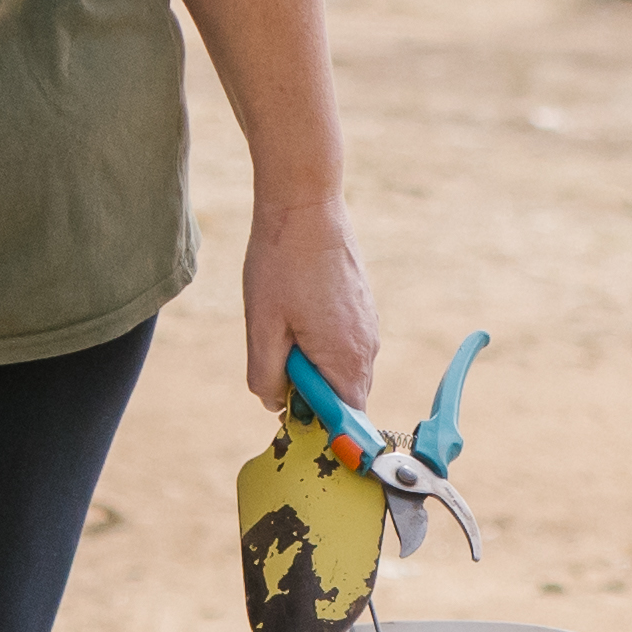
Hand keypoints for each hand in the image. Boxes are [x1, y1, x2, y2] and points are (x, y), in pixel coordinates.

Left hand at [238, 184, 379, 423]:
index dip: (318, 427)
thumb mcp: (262, 328)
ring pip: (343, 368)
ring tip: (284, 331)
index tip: (289, 411)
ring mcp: (369, 325)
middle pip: (345, 397)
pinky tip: (296, 312)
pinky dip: (322, 343)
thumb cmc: (282, 264)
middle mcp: (367, 347)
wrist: (306, 205)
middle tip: (278, 367)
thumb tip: (276, 405)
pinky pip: (346, 344)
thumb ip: (267, 378)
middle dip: (313, 395)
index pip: (347, 421)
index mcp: (346, 359)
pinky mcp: (363, 307)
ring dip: (314, 366)